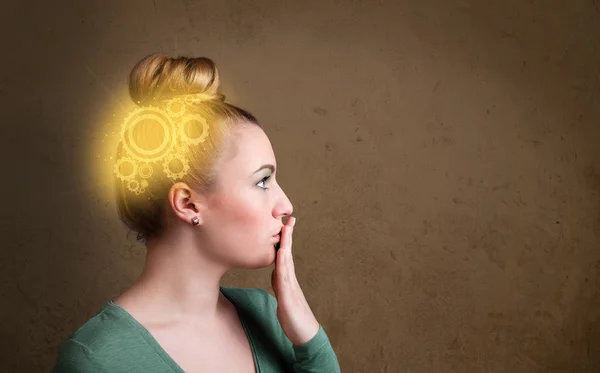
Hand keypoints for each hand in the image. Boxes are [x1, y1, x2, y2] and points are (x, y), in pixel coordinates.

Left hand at [271, 217, 320, 346]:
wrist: (305, 334)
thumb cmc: (294, 317)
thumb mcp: (283, 297)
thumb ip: (280, 284)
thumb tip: (275, 272)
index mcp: (287, 280)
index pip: (284, 255)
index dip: (284, 240)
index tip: (285, 224)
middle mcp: (290, 280)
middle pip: (287, 253)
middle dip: (287, 236)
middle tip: (289, 218)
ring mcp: (290, 287)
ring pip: (286, 262)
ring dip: (286, 245)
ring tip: (285, 229)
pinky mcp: (288, 297)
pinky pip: (284, 278)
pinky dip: (282, 264)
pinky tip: (281, 254)